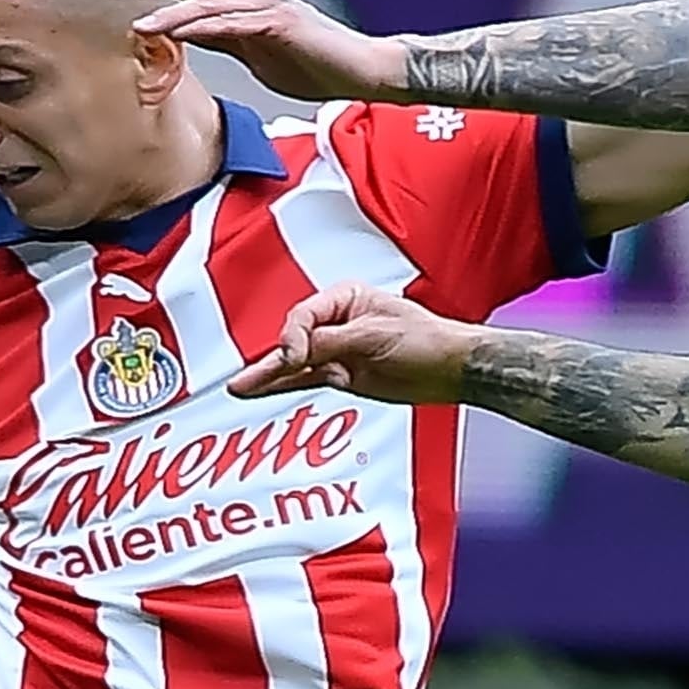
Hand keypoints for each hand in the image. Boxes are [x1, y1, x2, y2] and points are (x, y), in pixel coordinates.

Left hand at [109, 0, 409, 104]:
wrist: (362, 70)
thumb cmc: (315, 64)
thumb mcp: (256, 52)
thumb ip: (224, 39)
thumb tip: (187, 35)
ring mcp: (268, 6)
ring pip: (208, 1)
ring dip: (169, 10)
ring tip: (139, 23)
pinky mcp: (281, 24)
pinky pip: (234, 24)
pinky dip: (203, 28)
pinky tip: (179, 33)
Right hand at [230, 283, 482, 407]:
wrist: (450, 368)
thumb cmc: (424, 340)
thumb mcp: (373, 337)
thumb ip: (330, 344)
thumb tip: (295, 353)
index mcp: (345, 298)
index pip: (304, 316)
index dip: (294, 338)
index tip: (295, 358)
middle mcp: (336, 322)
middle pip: (293, 339)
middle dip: (275, 359)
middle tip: (248, 379)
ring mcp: (337, 350)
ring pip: (294, 363)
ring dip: (267, 375)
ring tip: (238, 387)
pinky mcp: (340, 375)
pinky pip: (304, 380)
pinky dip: (283, 386)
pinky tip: (258, 390)